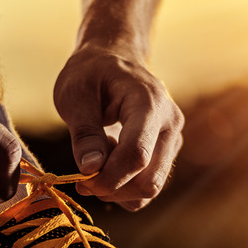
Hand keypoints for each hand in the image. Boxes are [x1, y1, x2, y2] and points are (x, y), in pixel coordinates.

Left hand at [53, 43, 183, 210]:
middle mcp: (170, 124)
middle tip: (84, 178)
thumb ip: (84, 132)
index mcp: (150, 104)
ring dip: (117, 188)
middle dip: (113, 189)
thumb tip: (90, 169)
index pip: (137, 156)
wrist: (113, 58)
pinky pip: (147, 185)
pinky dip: (124, 185)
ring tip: (98, 157)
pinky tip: (110, 160)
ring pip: (149, 188)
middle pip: (149, 181)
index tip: (81, 181)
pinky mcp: (167, 152)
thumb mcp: (74, 94)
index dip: (108, 178)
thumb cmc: (90, 72)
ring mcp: (172, 140)